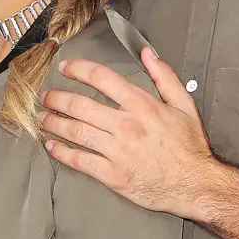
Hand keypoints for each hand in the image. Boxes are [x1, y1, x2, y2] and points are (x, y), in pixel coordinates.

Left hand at [40, 47, 218, 218]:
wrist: (195, 184)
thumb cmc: (189, 147)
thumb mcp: (185, 105)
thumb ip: (165, 77)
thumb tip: (147, 54)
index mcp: (142, 105)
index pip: (102, 78)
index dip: (79, 69)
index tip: (65, 67)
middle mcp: (126, 125)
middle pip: (80, 105)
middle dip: (57, 98)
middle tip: (46, 96)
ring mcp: (117, 151)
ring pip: (75, 131)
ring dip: (53, 122)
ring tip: (42, 118)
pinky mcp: (113, 175)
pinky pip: (80, 160)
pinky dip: (62, 152)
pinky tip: (52, 146)